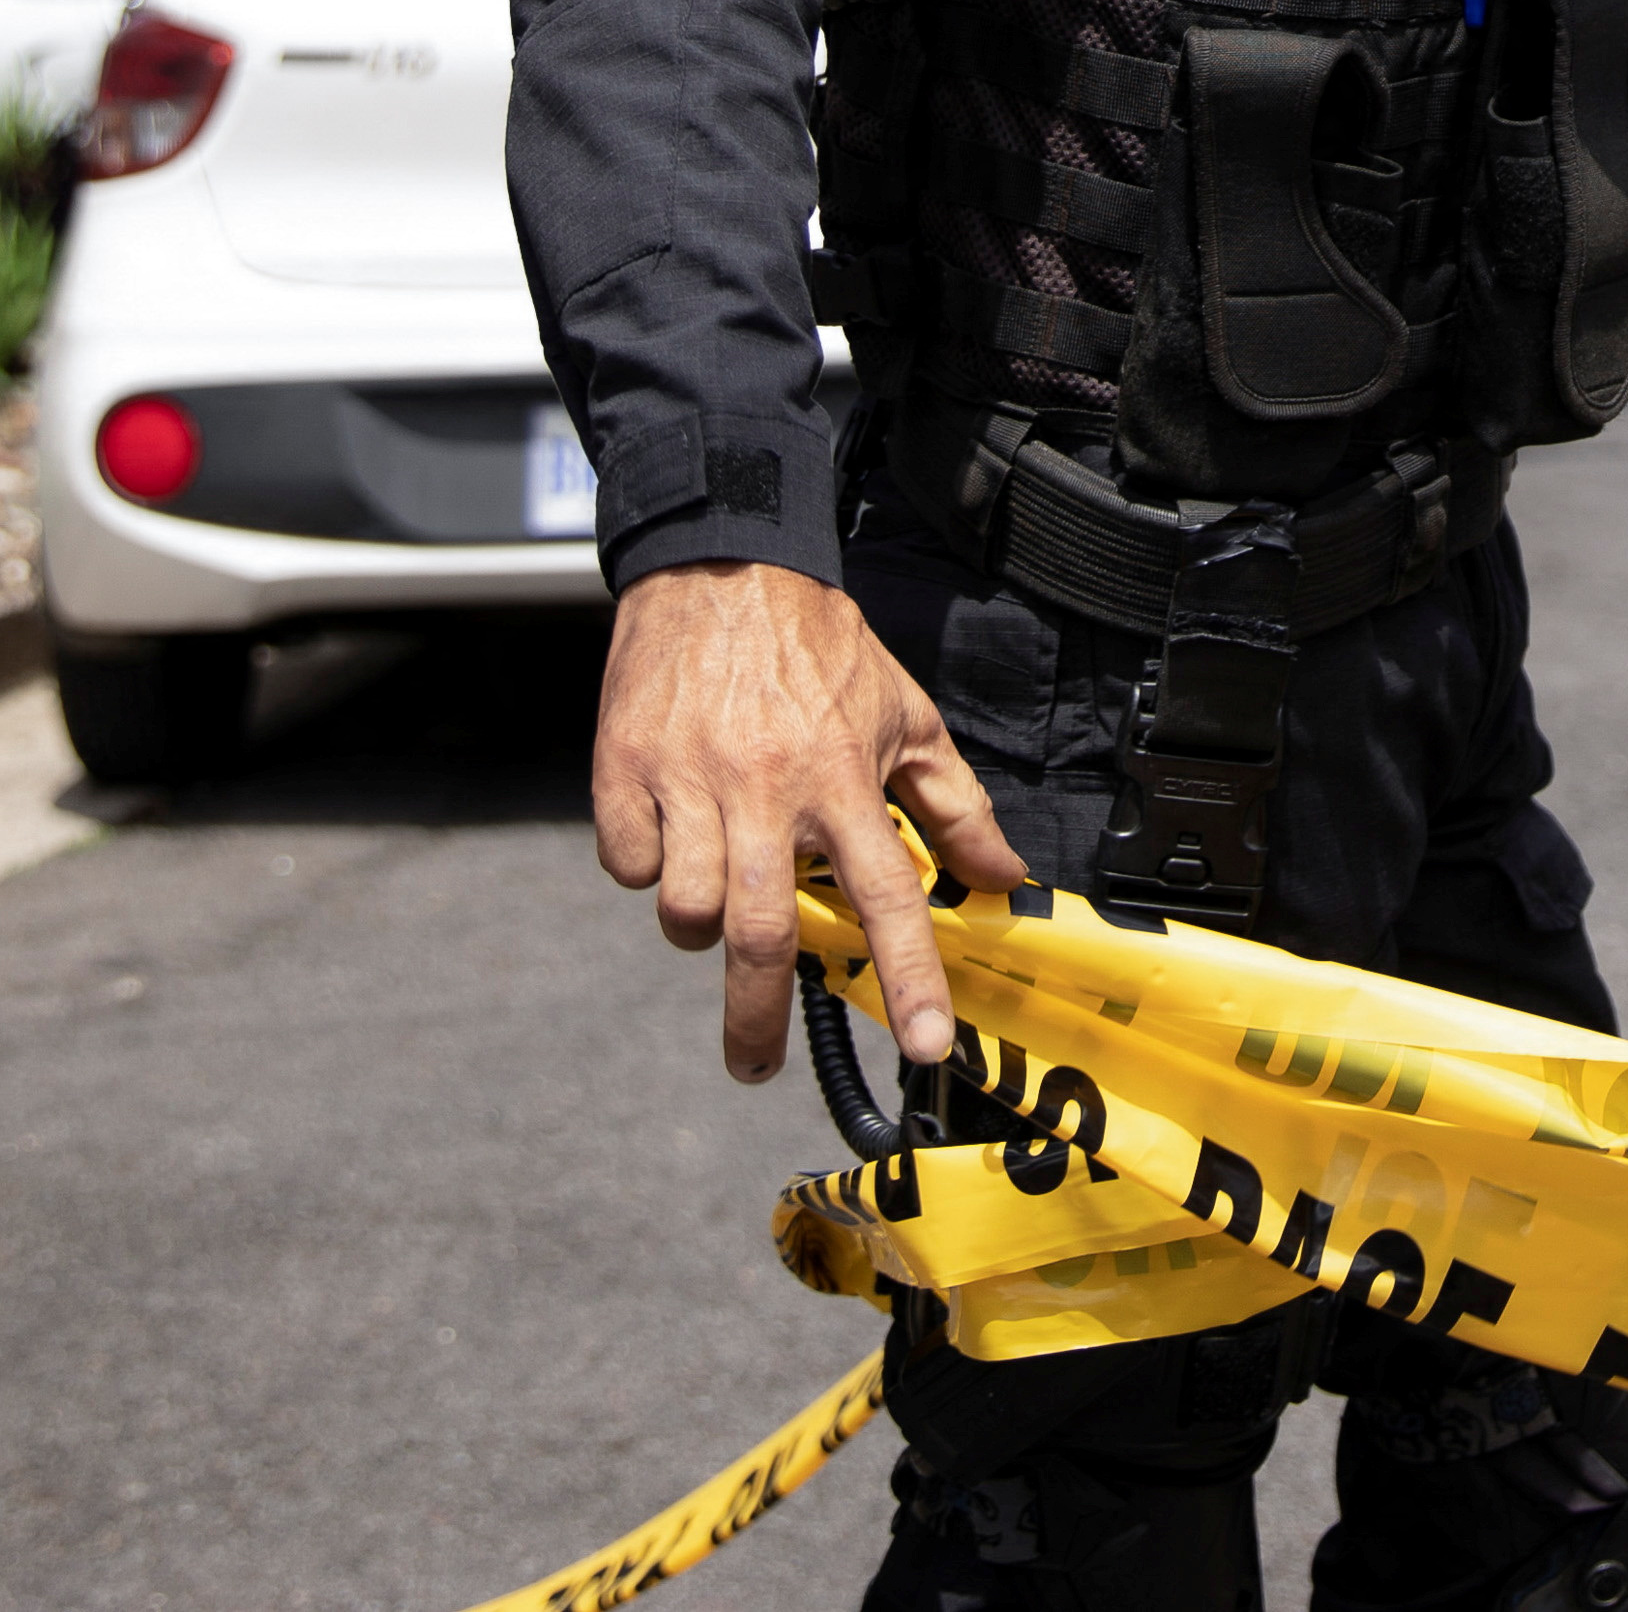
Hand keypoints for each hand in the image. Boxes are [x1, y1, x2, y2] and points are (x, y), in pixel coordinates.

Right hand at [590, 558, 1025, 1081]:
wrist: (722, 564)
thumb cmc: (818, 649)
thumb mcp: (905, 715)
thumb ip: (954, 805)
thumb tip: (1003, 878)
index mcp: (843, 776)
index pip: (889, 895)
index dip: (910, 977)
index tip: (927, 1045)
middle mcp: (767, 786)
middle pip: (761, 933)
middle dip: (757, 1017)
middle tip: (757, 1064)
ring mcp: (688, 780)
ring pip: (685, 909)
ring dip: (700, 923)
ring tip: (718, 888)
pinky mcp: (624, 769)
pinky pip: (629, 864)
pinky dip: (647, 867)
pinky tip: (672, 831)